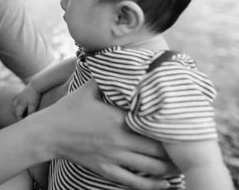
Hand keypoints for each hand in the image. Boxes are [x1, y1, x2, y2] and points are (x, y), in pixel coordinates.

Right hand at [12, 84, 41, 118]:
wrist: (35, 85)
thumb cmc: (35, 96)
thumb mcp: (33, 105)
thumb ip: (30, 112)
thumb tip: (28, 119)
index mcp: (20, 104)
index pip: (17, 114)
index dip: (20, 119)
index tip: (25, 121)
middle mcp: (17, 101)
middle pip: (14, 111)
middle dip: (17, 115)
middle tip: (22, 118)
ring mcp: (18, 97)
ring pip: (14, 105)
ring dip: (16, 110)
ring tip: (21, 113)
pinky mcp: (20, 94)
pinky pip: (15, 100)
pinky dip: (16, 104)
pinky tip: (19, 105)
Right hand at [35, 82, 177, 189]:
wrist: (48, 133)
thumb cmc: (68, 109)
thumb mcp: (88, 89)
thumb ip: (107, 78)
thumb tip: (119, 60)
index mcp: (117, 120)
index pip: (152, 126)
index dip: (171, 130)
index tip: (185, 128)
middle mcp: (119, 141)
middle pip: (157, 151)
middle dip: (176, 153)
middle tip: (191, 151)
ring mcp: (113, 158)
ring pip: (149, 168)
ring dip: (169, 170)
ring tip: (182, 167)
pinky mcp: (105, 170)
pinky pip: (133, 182)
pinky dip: (151, 185)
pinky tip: (164, 184)